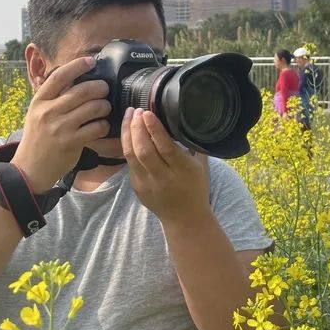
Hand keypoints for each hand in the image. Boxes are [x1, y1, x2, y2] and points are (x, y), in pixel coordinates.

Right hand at [10, 56, 110, 190]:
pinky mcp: (70, 143)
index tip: (91, 61)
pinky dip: (103, 125)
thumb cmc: (37, 138)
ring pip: (92, 108)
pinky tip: (101, 126)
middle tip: (105, 89)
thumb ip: (53, 98)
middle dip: (99, 87)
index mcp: (39, 101)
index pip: (59, 76)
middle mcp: (48, 112)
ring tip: (105, 108)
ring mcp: (60, 128)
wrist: (30, 168)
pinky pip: (96, 127)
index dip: (77, 66)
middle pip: (82, 91)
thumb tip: (76, 80)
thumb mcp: (37, 113)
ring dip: (104, 106)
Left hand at [121, 107, 209, 224]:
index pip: (165, 147)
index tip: (147, 113)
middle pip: (144, 150)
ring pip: (131, 155)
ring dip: (128, 133)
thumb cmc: (196, 189)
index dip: (154, 129)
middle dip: (137, 127)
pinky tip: (128, 132)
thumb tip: (187, 119)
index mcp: (182, 171)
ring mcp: (147, 184)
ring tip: (130, 115)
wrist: (185, 219)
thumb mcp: (202, 167)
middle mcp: (163, 178)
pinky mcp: (136, 187)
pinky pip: (129, 163)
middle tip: (136, 110)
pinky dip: (127, 145)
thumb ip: (195, 145)